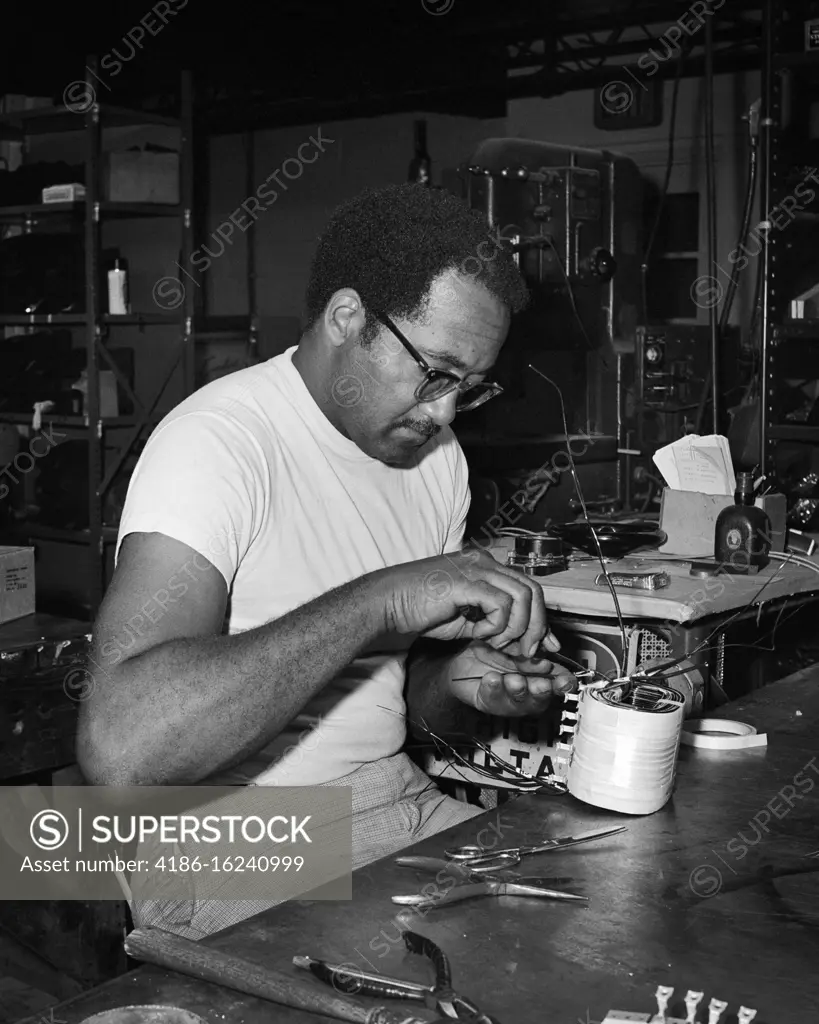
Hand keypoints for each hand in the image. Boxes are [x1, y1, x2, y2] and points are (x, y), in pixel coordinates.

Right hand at [380, 547, 560, 655]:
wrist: (388, 603)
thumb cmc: (420, 610)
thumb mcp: (467, 620)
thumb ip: (495, 624)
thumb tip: (523, 642)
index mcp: (485, 566)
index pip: (528, 587)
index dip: (540, 618)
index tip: (545, 645)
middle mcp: (485, 562)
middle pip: (533, 590)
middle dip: (537, 626)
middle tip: (528, 651)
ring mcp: (476, 568)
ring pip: (522, 596)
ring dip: (517, 628)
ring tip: (498, 643)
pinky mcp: (467, 582)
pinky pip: (501, 604)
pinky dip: (497, 625)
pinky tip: (478, 634)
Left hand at [446, 640, 576, 718]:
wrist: (463, 654)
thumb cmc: (494, 647)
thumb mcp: (518, 639)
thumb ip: (537, 641)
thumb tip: (554, 646)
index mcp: (539, 674)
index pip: (558, 683)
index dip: (563, 684)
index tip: (563, 682)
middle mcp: (527, 689)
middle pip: (540, 698)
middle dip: (540, 692)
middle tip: (540, 684)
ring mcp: (508, 698)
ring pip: (518, 702)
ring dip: (518, 691)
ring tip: (513, 680)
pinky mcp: (488, 701)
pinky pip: (492, 699)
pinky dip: (493, 689)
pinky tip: (492, 680)